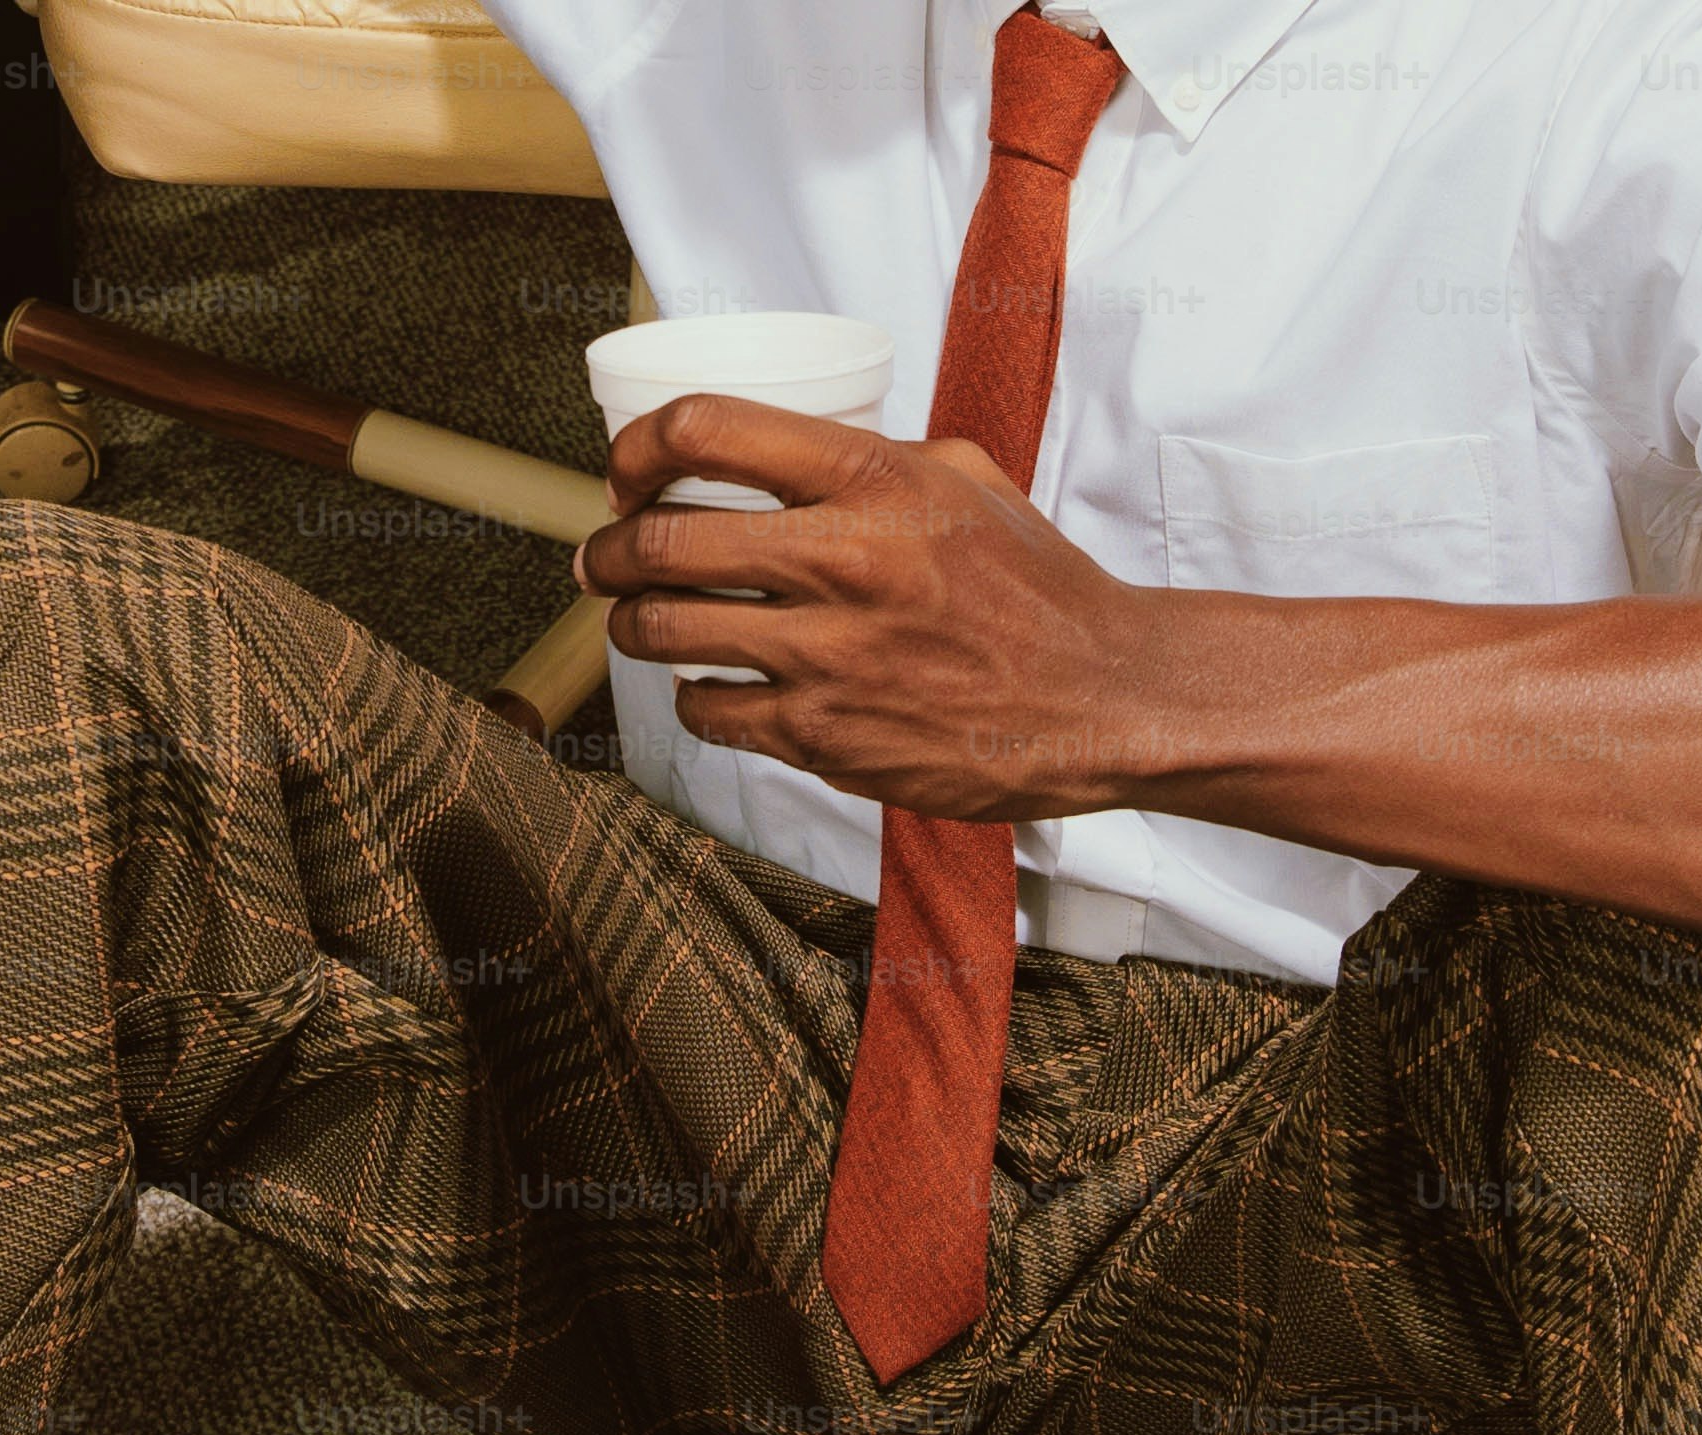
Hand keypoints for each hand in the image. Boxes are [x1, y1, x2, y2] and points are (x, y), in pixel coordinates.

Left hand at [573, 394, 1160, 820]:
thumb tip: (775, 453)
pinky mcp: (825, 738)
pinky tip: (709, 685)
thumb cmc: (1036, 591)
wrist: (1100, 699)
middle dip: (608, 550)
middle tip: (601, 558)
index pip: (706, 429)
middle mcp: (843, 563)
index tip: (627, 472)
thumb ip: (869, 457)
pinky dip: (692, 697)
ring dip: (630, 624)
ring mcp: (829, 657)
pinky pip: (708, 712)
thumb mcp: (964, 479)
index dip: (638, 447)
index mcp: (874, 480)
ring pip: (665, 631)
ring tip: (635, 619)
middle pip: (661, 541)